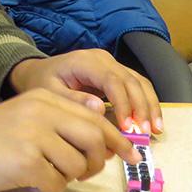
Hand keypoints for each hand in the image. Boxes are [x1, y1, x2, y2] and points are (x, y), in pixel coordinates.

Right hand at [0, 90, 140, 191]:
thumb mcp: (27, 113)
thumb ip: (62, 115)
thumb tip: (105, 125)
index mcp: (44, 98)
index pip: (94, 117)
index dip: (117, 138)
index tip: (131, 154)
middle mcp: (41, 111)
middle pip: (94, 139)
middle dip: (97, 161)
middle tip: (85, 171)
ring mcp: (33, 136)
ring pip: (77, 165)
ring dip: (67, 176)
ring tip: (46, 171)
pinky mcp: (25, 161)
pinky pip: (56, 183)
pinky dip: (48, 188)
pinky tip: (29, 179)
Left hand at [8, 50, 162, 133]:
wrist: (38, 71)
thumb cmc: (42, 82)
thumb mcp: (50, 92)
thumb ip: (73, 100)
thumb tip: (100, 108)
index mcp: (85, 61)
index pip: (112, 80)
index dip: (123, 104)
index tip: (127, 128)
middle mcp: (102, 58)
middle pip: (130, 80)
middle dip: (141, 108)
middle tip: (144, 133)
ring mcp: (111, 64)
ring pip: (139, 82)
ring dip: (149, 106)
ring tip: (153, 131)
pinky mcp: (116, 72)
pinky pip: (137, 85)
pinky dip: (147, 103)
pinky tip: (152, 123)